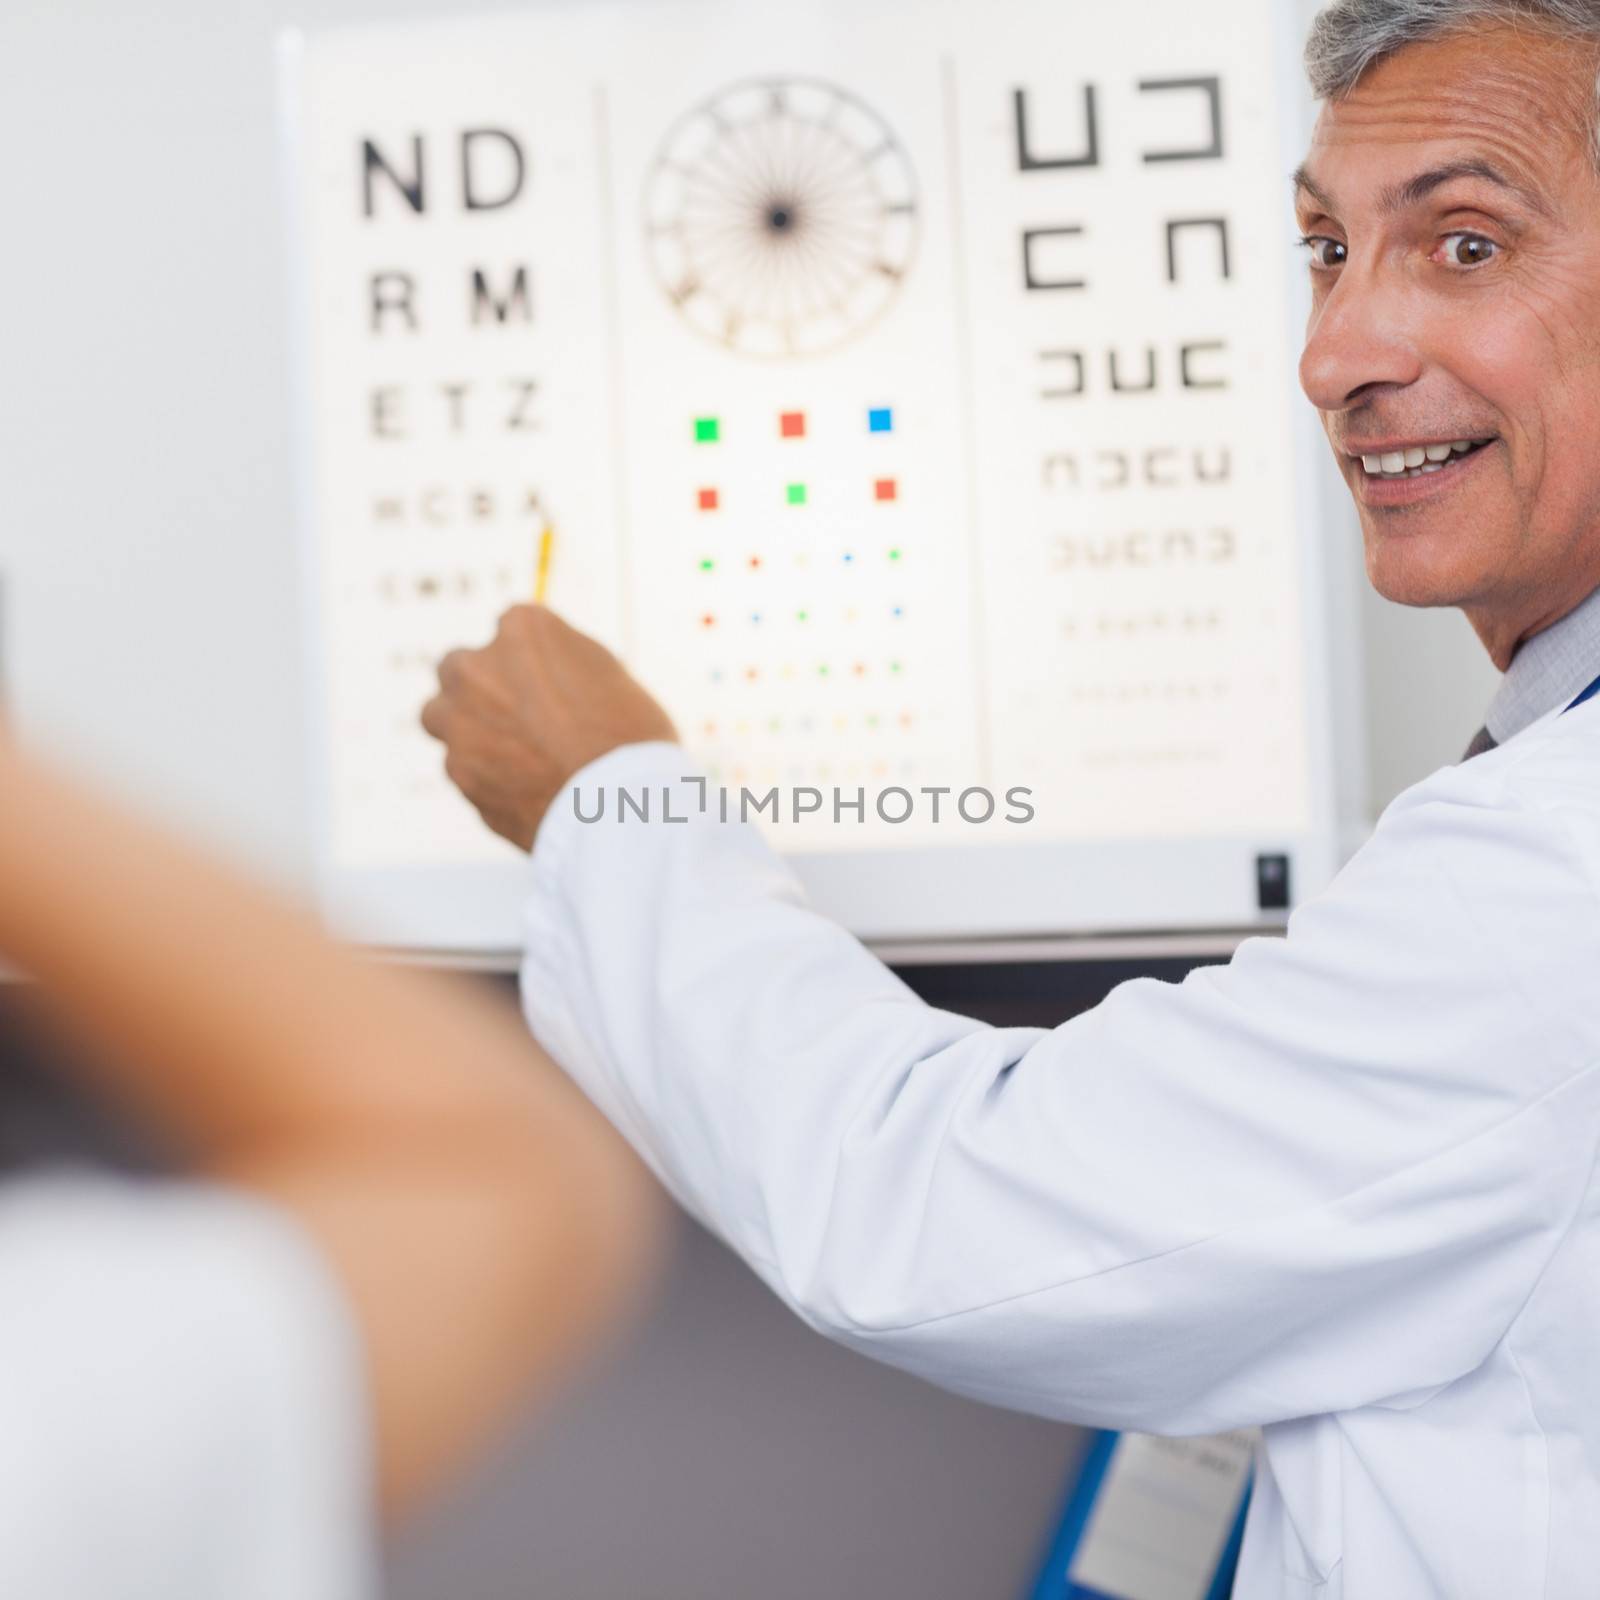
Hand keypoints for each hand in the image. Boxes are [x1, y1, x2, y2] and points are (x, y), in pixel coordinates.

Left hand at [421, 605, 677, 850]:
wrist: (619, 808)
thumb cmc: (632, 737)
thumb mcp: (608, 675)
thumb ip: (563, 662)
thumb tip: (548, 669)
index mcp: (522, 630)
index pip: (512, 629)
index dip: (533, 658)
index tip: (552, 681)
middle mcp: (477, 668)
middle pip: (457, 668)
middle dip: (480, 687)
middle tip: (518, 714)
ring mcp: (459, 723)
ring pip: (440, 718)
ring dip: (465, 727)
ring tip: (511, 753)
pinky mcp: (458, 775)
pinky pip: (463, 767)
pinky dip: (485, 774)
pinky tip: (524, 788)